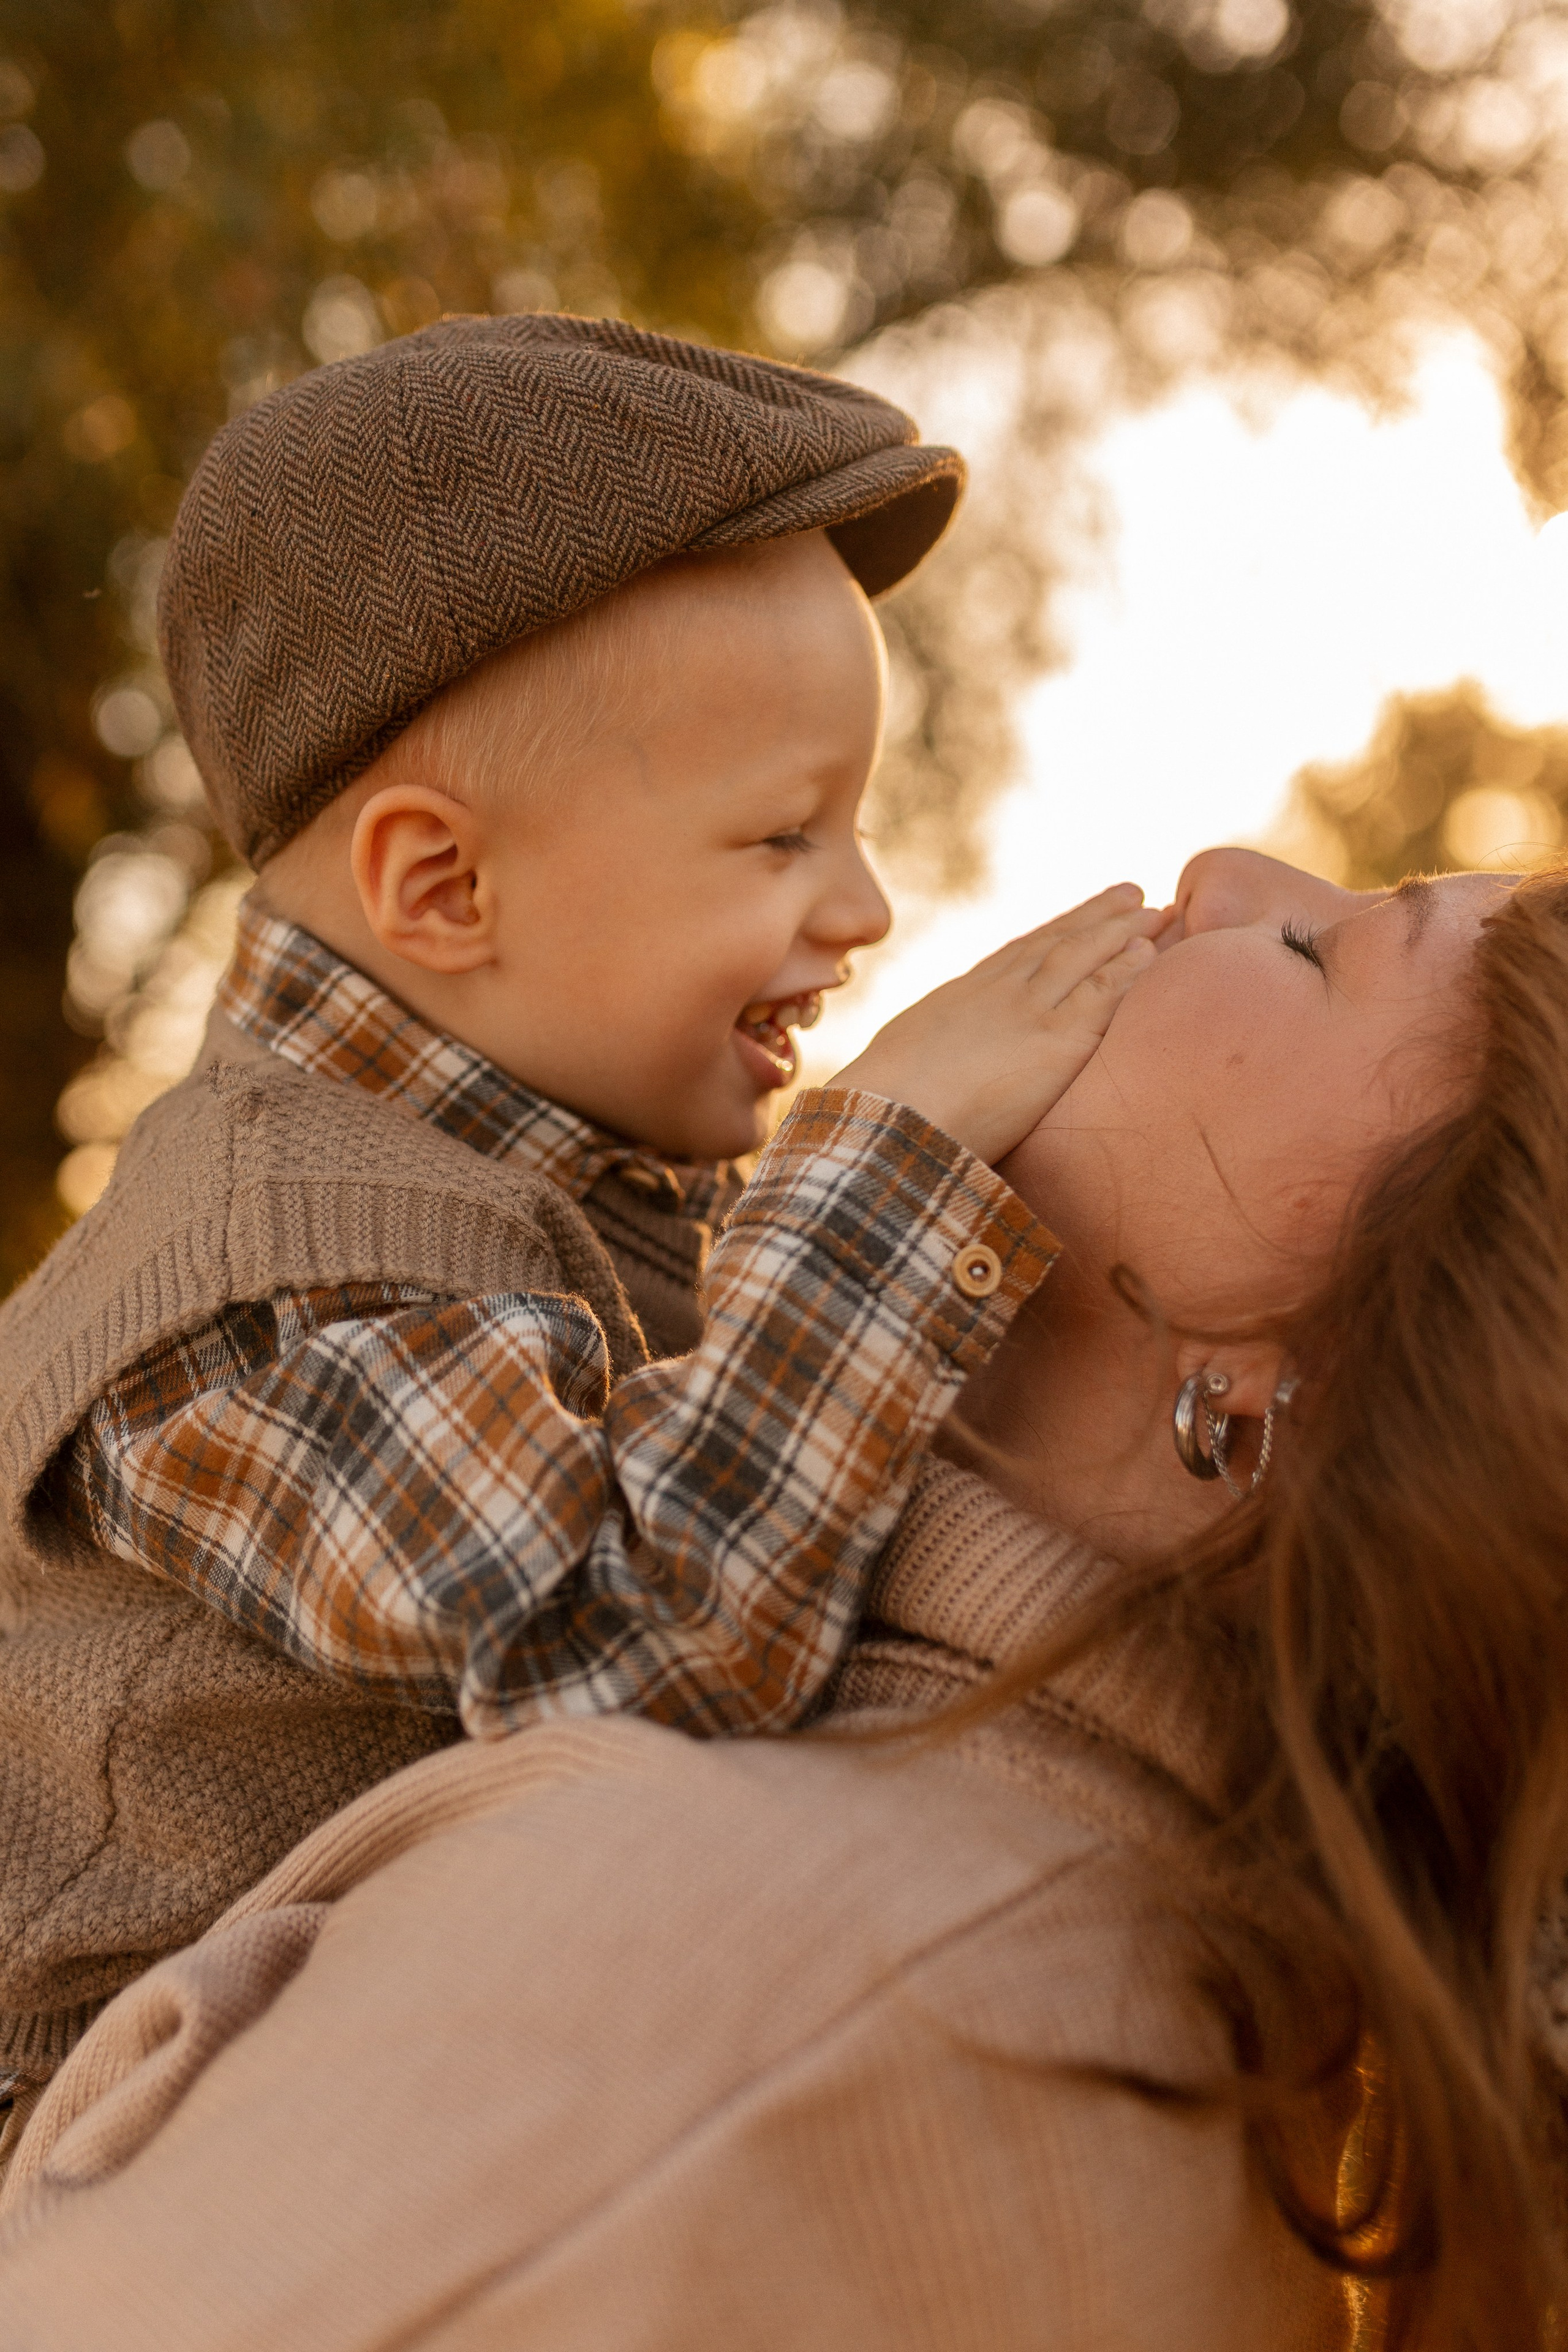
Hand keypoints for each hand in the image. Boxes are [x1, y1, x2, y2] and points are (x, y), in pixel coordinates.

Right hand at [830, 883, 1166, 1164]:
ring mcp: (1026, 1011)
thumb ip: (927, 1063)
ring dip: (1121, 930)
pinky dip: (1128, 970)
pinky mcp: (1055, 1040)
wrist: (885, 1117)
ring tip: (1155, 910)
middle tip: (1131, 893)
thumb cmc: (880, 1109)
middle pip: (1055, 942)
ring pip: (1082, 956)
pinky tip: (1150, 953)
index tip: (1078, 916)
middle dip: (1095, 917)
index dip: (1052, 933)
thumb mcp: (899, 1069)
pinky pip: (1102, 994)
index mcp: (958, 1000)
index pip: (1016, 956)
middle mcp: (996, 993)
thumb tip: (926, 1078)